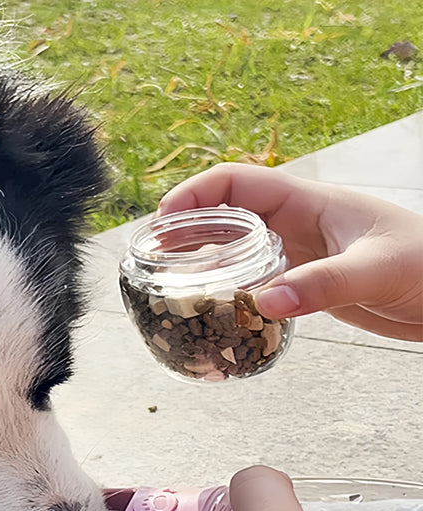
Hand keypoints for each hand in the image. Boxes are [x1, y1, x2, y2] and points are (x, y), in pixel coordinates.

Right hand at [156, 163, 422, 341]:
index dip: (195, 194)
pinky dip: (227, 291)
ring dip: (201, 262)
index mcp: (309, 203)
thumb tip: (265, 302)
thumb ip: (322, 284)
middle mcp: (296, 225)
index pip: (238, 182)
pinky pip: (252, 281)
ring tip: (168, 283)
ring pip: (234, 250)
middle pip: (225, 215)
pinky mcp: (302, 284)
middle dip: (185, 230)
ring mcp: (297, 255)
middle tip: (152, 256)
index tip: (164, 219)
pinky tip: (213, 310)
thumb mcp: (376, 269)